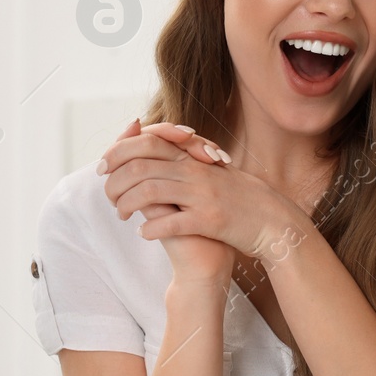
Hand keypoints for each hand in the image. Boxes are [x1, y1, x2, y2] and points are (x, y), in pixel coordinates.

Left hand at [99, 118, 234, 285]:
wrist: (273, 222)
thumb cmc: (240, 200)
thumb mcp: (212, 173)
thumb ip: (185, 161)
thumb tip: (153, 155)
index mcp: (194, 159)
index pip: (148, 142)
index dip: (119, 151)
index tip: (102, 166)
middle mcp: (196, 172)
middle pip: (141, 165)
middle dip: (116, 179)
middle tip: (106, 194)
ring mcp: (203, 195)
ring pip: (150, 192)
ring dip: (127, 204)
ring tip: (121, 214)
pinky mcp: (210, 220)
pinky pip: (172, 223)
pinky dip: (151, 228)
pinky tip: (142, 233)